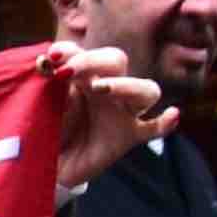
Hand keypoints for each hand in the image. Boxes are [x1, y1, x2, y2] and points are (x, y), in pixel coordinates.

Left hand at [37, 43, 176, 189]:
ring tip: (100, 89)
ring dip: (126, 85)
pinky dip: (164, 123)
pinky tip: (173, 115)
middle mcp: (106, 88)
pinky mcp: (129, 135)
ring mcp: (122, 111)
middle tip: (69, 72)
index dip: (68, 51)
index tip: (49, 59)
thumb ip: (47, 85)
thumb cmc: (48, 129)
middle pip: (116, 60)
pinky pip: (154, 128)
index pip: (83, 52)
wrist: (50, 165)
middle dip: (93, 61)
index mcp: (82, 75)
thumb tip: (45, 63)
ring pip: (145, 89)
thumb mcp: (43, 105)